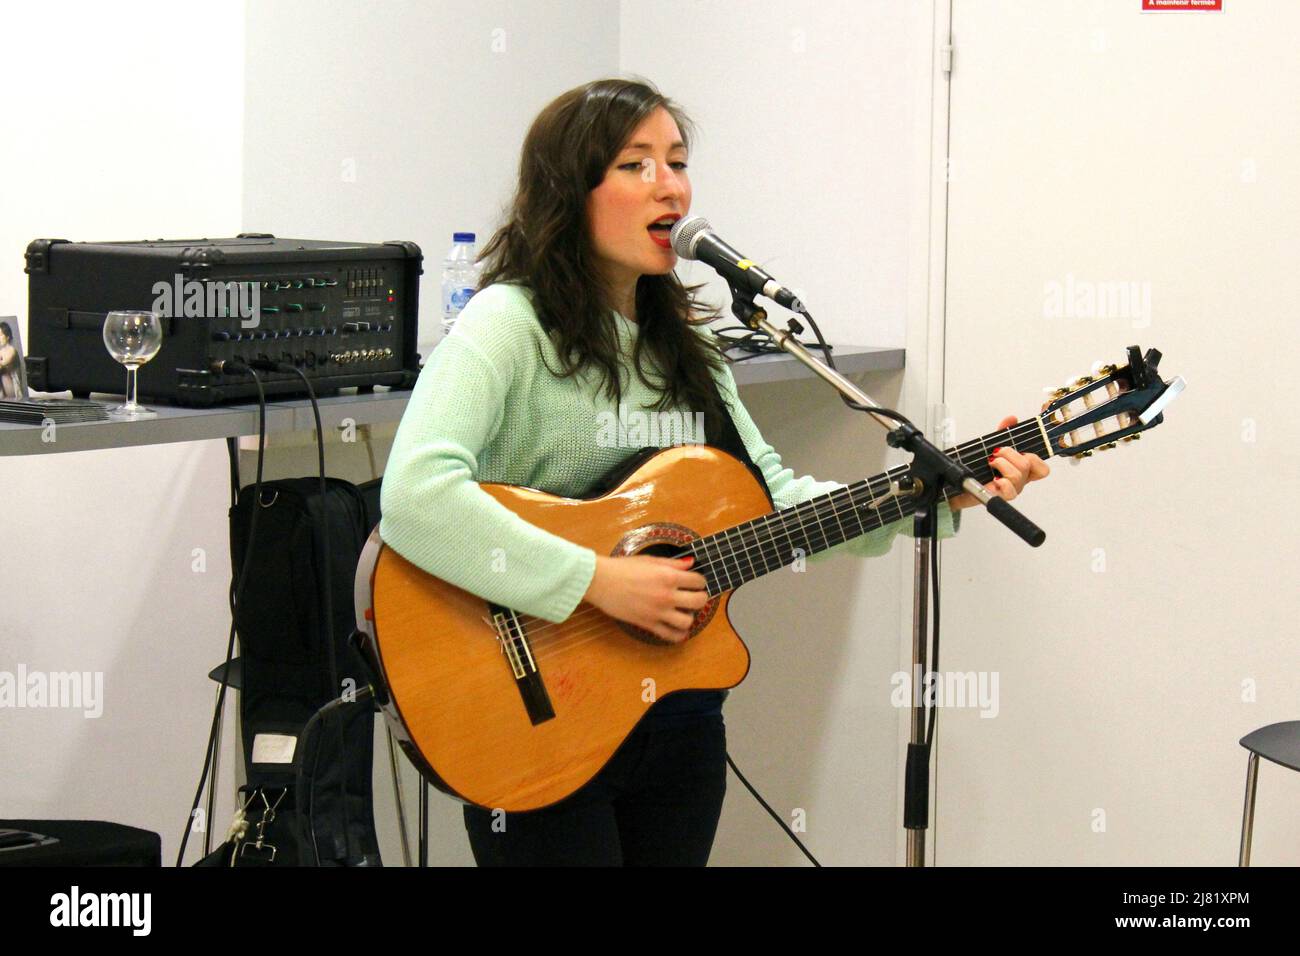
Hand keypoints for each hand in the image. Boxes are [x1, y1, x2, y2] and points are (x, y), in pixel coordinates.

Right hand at [582, 554, 709, 643]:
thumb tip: (690, 563)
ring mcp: (658, 611)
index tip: (695, 582)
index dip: (700, 581)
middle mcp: (666, 595)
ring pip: (687, 621)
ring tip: (684, 612)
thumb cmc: (623, 567)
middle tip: (695, 596)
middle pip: (699, 601)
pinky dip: (678, 635)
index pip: (698, 581)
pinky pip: (669, 635)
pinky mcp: (647, 623)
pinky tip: (680, 631)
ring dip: (690, 617)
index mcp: (668, 576)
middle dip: (701, 598)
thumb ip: (672, 563)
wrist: (601, 581)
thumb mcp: (650, 560)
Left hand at [949, 416, 1050, 511]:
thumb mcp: (991, 446)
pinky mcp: (999, 497)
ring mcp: (1010, 489)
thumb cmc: (976, 468)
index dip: (1035, 458)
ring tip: (990, 463)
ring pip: (1018, 475)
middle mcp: (1018, 481)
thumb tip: (1011, 419)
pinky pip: (1010, 491)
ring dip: (1001, 464)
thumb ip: (1002, 432)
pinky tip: (992, 479)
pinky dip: (1001, 482)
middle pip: (1027, 465)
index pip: (1042, 469)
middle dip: (1009, 453)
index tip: (1021, 451)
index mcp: (1021, 470)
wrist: (957, 485)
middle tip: (996, 453)